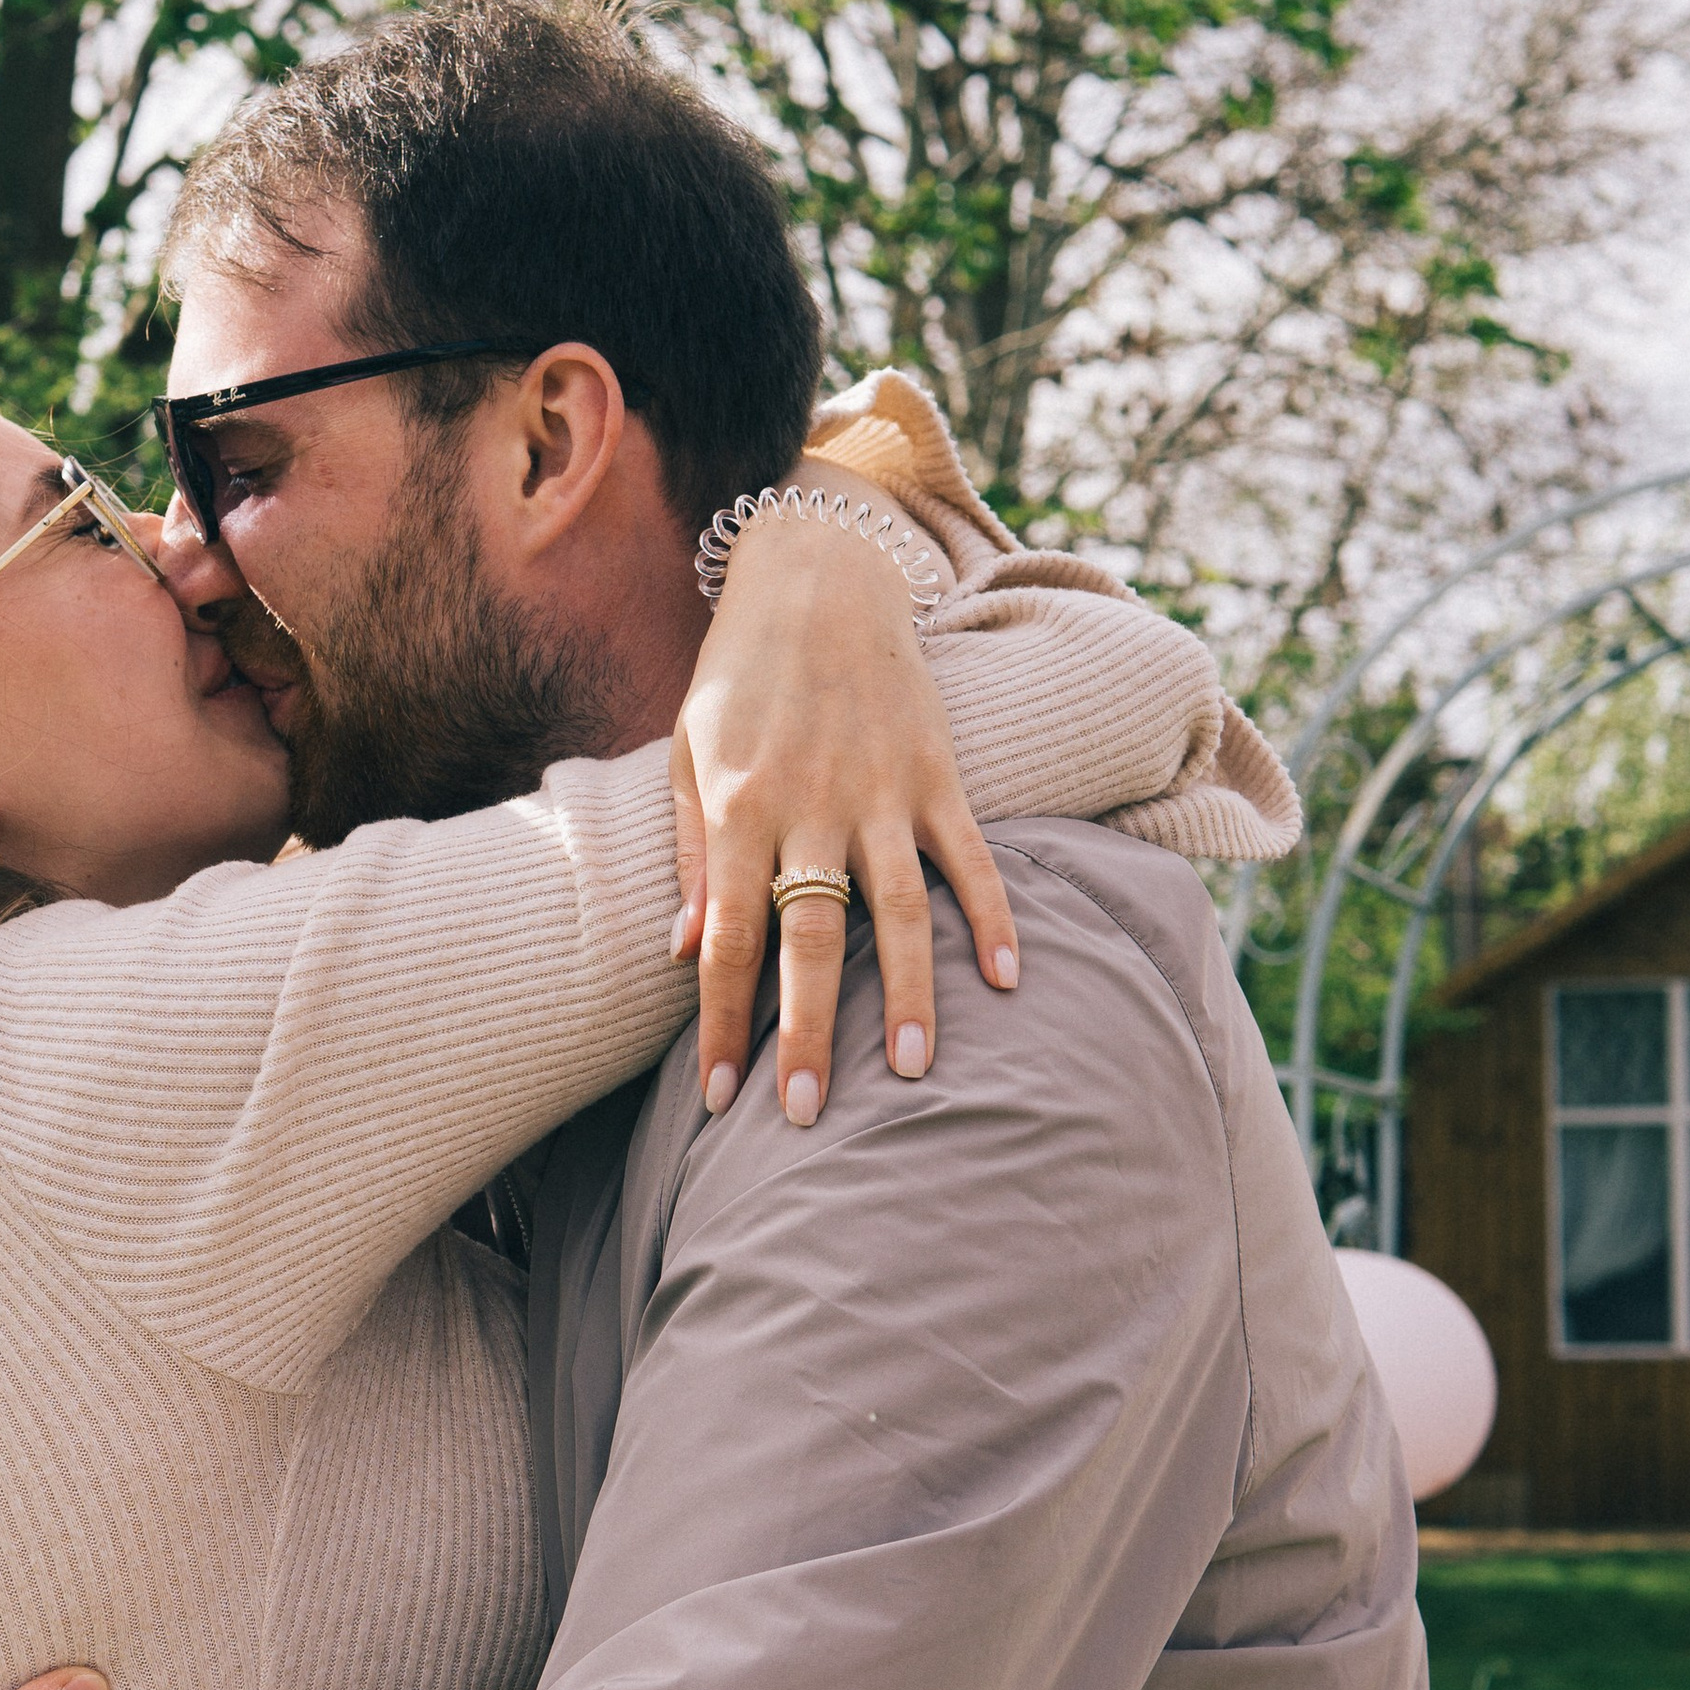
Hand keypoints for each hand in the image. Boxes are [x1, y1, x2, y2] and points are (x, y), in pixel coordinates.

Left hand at [671, 480, 1018, 1125]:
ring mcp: (881, 791)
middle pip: (812, 940)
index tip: (720, 1097)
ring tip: (916, 1072)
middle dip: (807, 1034)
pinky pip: (971, 857)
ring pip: (900, 911)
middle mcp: (811, 806)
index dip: (721, 1021)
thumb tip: (680, 951)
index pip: (723, 938)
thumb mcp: (689, 751)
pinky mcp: (937, 774)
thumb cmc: (738, 672)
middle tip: (807, 1117)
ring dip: (910, 996)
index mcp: (737, 807)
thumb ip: (690, 851)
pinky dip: (994, 917)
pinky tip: (1009, 981)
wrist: (818, 572)